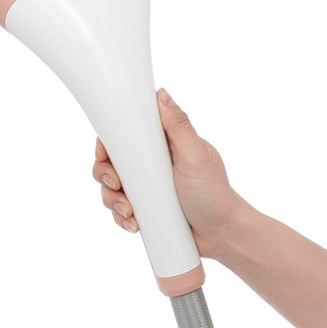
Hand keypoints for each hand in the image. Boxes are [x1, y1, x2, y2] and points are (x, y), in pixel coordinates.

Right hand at [92, 88, 239, 257]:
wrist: (221, 233)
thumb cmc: (214, 193)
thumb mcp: (195, 155)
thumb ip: (179, 125)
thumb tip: (161, 94)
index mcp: (164, 143)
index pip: (128, 131)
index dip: (109, 140)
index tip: (105, 152)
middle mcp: (152, 162)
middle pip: (112, 159)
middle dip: (105, 173)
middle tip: (116, 184)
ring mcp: (148, 185)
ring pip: (112, 186)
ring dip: (112, 199)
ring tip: (128, 211)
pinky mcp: (146, 207)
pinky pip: (120, 209)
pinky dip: (120, 216)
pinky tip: (133, 223)